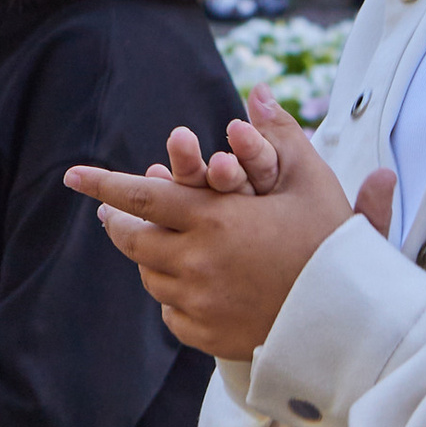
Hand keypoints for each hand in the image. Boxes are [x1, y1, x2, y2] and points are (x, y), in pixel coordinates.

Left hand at [67, 87, 396, 359]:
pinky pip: (172, 315)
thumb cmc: (335, 247)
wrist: (351, 323)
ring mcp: (199, 303)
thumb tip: (259, 91)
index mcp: (216, 219)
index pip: (142, 197)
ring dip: (151, 260)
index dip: (104, 184)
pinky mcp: (207, 336)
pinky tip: (191, 288)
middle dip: (119, 225)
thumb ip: (279, 134)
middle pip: (135, 241)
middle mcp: (198, 261)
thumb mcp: (312, 182)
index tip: (74, 175)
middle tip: (111, 216)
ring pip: (151, 278)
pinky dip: (176, 299)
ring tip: (157, 248)